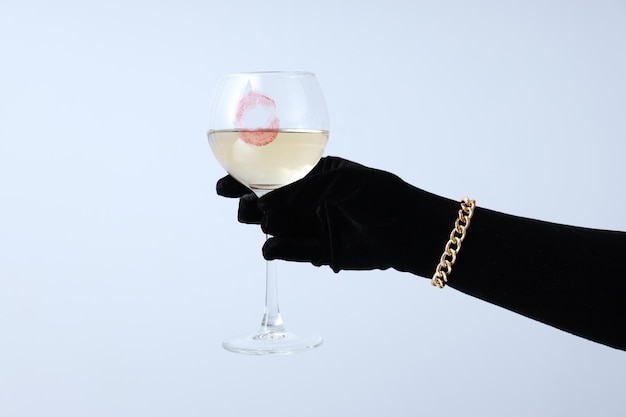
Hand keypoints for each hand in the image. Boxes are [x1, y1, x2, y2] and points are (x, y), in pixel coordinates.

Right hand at [216, 156, 458, 276]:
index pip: (269, 175)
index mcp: (311, 175)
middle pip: (263, 204)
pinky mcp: (317, 252)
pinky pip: (288, 251)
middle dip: (249, 205)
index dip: (242, 179)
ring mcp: (310, 227)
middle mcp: (306, 201)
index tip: (223, 185)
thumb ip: (300, 188)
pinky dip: (278, 250)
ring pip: (272, 228)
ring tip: (278, 224)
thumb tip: (262, 200)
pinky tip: (274, 247)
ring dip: (268, 226)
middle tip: (247, 206)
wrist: (408, 231)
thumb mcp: (339, 181)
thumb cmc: (379, 195)